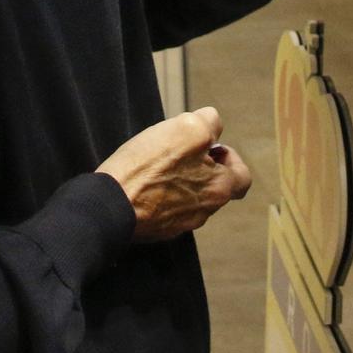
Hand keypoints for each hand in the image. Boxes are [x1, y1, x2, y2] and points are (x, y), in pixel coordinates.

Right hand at [98, 107, 252, 242]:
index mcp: (219, 189)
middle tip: (179, 151)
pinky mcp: (158, 230)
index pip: (242, 177)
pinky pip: (168, 209)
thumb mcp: (187, 129)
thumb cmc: (148, 167)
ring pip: (191, 198)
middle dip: (202, 166)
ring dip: (182, 181)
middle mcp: (204, 211)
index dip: (230, 158)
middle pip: (215, 187)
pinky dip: (162, 195)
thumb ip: (209, 123)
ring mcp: (180, 224)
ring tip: (158, 165)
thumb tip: (214, 124)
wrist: (110, 204)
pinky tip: (145, 182)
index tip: (211, 148)